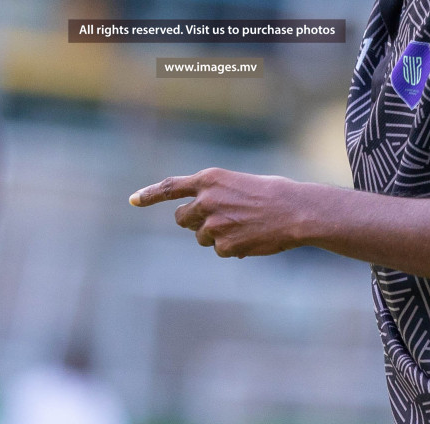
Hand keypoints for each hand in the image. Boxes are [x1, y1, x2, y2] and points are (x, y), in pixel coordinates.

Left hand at [130, 167, 312, 257]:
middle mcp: (206, 199)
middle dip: (193, 221)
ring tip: (243, 226)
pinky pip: (219, 250)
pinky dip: (232, 247)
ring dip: (215, 235)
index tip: (133, 200)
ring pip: (200, 236)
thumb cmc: (272, 193)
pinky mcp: (224, 244)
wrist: (296, 211)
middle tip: (215, 219)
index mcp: (209, 178)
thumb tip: (198, 220)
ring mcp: (213, 223)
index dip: (149, 194)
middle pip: (181, 218)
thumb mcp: (237, 183)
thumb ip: (213, 195)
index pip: (170, 187)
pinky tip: (251, 238)